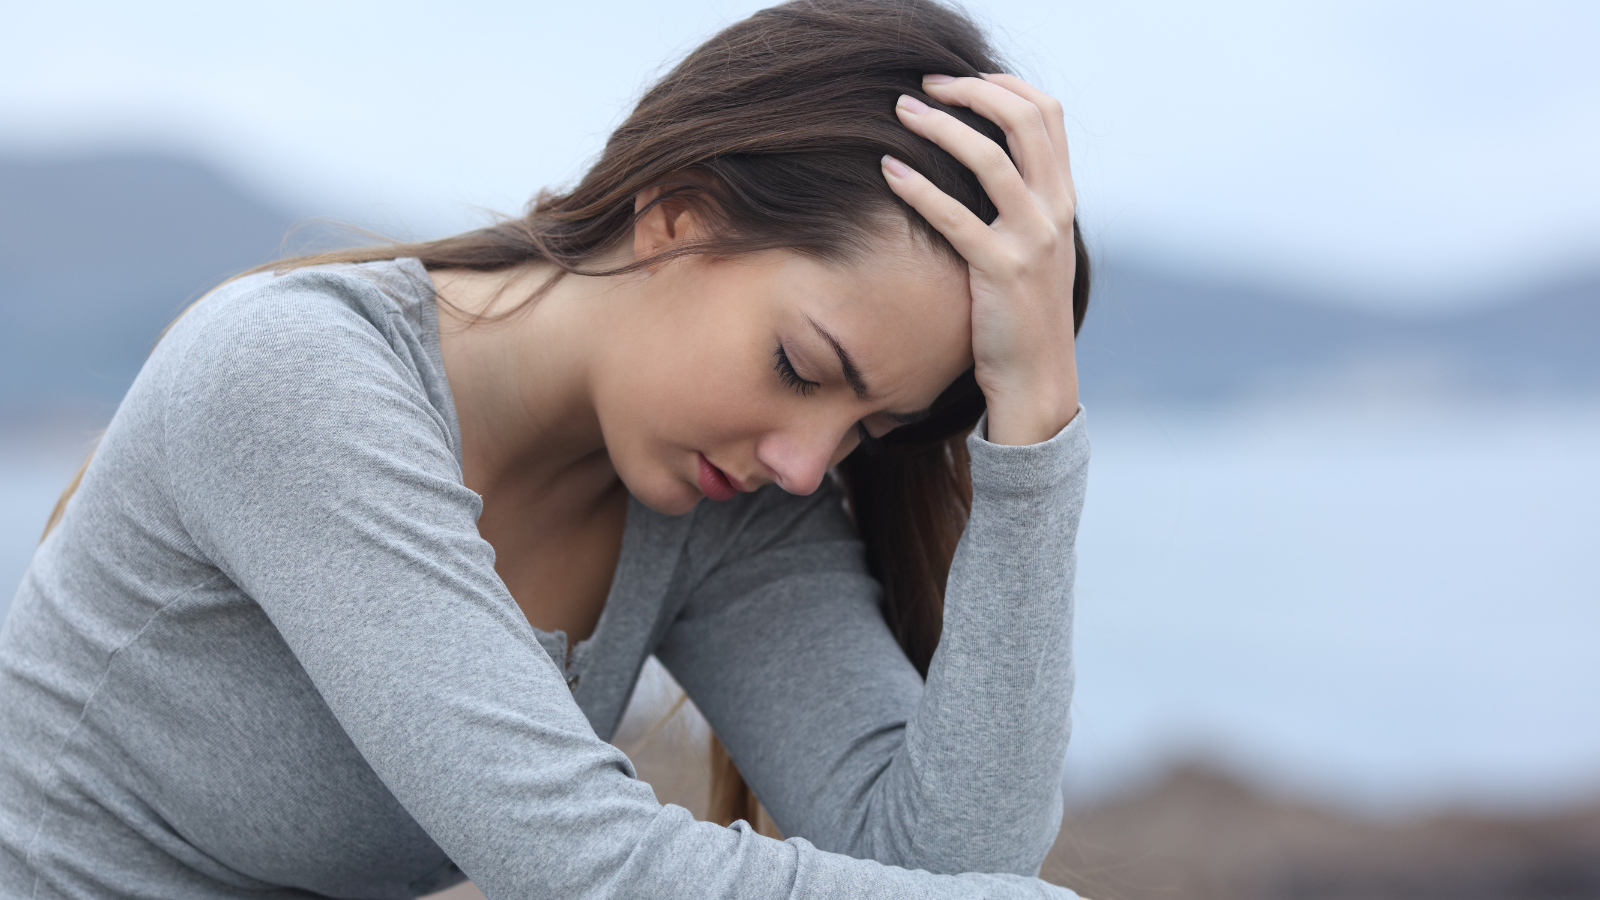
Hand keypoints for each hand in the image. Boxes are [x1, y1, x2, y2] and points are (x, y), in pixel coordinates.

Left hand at [883, 73, 1079, 445]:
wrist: (1037, 381)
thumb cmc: (1023, 316)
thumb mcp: (1036, 251)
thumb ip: (1023, 207)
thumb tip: (985, 165)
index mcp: (1063, 200)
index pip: (1047, 115)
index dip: (1004, 85)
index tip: (961, 79)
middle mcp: (1055, 213)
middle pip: (1025, 121)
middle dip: (972, 91)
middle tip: (925, 85)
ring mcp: (1032, 242)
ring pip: (990, 160)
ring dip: (941, 127)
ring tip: (901, 112)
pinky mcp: (999, 272)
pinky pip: (955, 217)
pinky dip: (918, 186)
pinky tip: (887, 170)